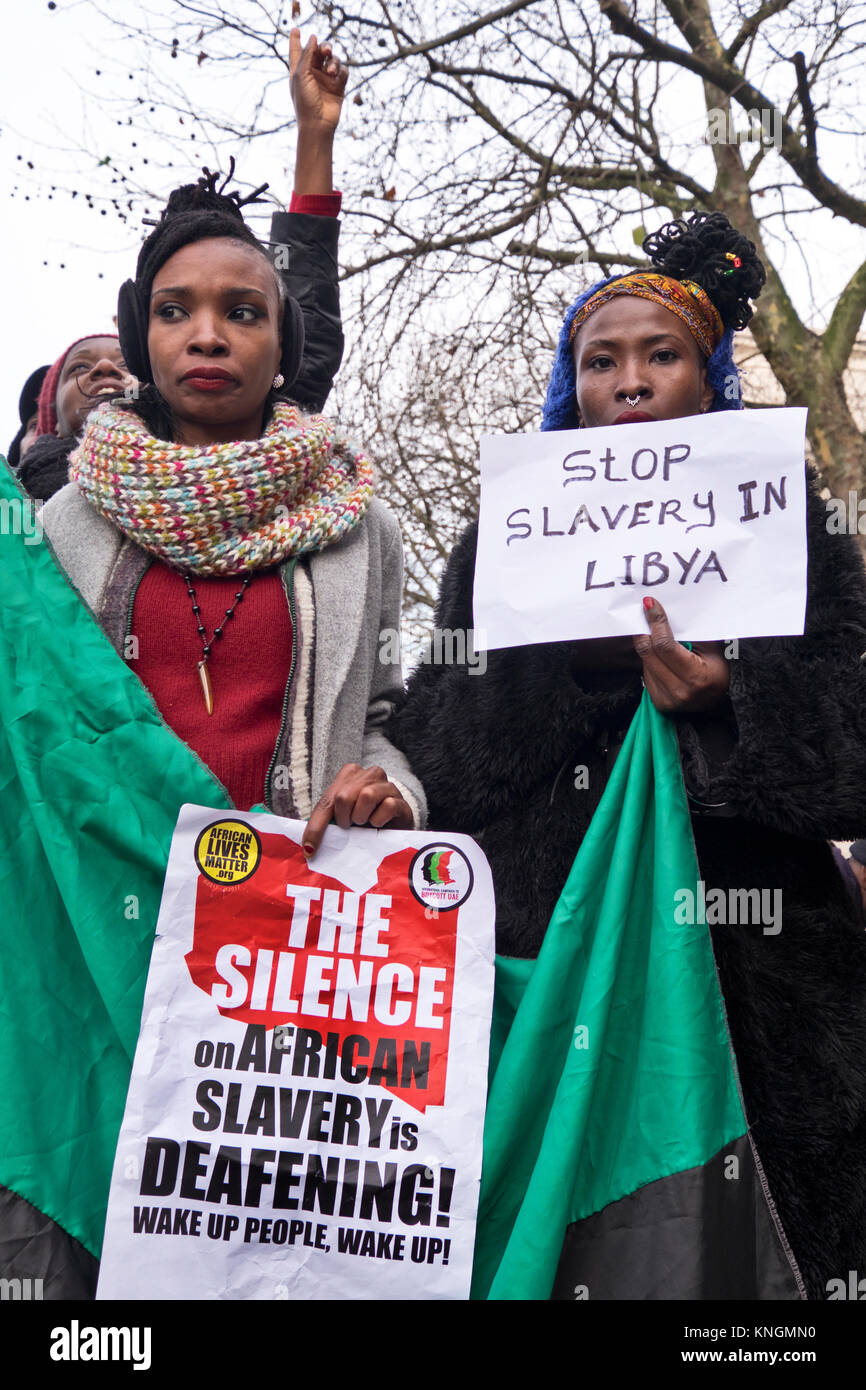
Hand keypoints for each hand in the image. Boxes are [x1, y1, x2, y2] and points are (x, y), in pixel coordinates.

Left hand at [289, 28, 347, 131]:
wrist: (318, 123)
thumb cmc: (305, 101)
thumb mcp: (301, 75)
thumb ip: (307, 54)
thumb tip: (313, 37)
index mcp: (299, 70)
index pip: (297, 51)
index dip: (296, 40)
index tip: (296, 29)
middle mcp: (313, 73)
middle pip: (319, 51)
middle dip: (324, 47)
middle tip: (326, 51)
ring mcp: (326, 79)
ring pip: (333, 59)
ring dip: (333, 62)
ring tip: (331, 72)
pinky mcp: (338, 86)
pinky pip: (343, 71)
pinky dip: (341, 71)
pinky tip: (337, 78)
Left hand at [302, 763, 413, 857]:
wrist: (395, 828)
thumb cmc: (365, 821)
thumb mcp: (342, 818)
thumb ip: (325, 823)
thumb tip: (307, 847)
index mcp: (350, 774)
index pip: (327, 801)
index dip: (316, 827)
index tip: (309, 849)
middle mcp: (369, 774)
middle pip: (344, 796)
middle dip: (344, 818)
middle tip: (350, 825)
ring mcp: (387, 784)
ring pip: (366, 796)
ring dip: (362, 816)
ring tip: (365, 822)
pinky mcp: (401, 800)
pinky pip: (387, 806)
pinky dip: (379, 820)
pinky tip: (379, 823)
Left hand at [633, 597, 729, 712]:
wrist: (716, 701)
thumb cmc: (717, 670)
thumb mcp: (712, 649)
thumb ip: (690, 633)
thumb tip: (666, 612)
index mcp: (696, 676)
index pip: (665, 645)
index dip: (656, 622)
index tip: (650, 605)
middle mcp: (679, 690)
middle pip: (649, 652)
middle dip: (644, 630)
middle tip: (644, 614)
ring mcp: (667, 699)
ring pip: (645, 662)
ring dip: (648, 646)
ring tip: (656, 636)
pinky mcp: (659, 702)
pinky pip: (646, 673)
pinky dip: (651, 661)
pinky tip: (661, 657)